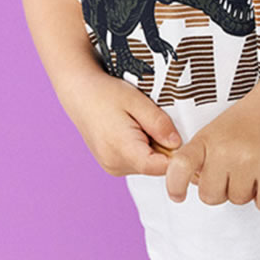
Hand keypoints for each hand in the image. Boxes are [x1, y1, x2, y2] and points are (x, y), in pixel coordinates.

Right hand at [59, 67, 181, 176]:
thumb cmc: (104, 93)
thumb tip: (178, 144)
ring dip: (153, 148)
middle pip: (155, 166)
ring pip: (148, 165)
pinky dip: (142, 148)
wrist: (79, 92)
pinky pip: (137, 161)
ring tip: (140, 123)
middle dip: (164, 148)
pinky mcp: (111, 165)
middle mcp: (115, 164)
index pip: (161, 167)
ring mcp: (112, 166)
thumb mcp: (137, 101)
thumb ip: (159, 124)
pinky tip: (134, 129)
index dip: (176, 155)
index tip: (180, 137)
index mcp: (122, 150)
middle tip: (155, 122)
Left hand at [165, 104, 259, 209]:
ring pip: (238, 200)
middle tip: (232, 175)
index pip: (180, 166)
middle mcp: (224, 150)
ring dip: (246, 193)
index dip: (175, 186)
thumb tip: (191, 185)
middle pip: (210, 196)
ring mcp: (248, 161)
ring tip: (251, 172)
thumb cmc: (241, 126)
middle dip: (221, 192)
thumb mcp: (211, 135)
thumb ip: (198, 160)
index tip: (178, 196)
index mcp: (204, 141)